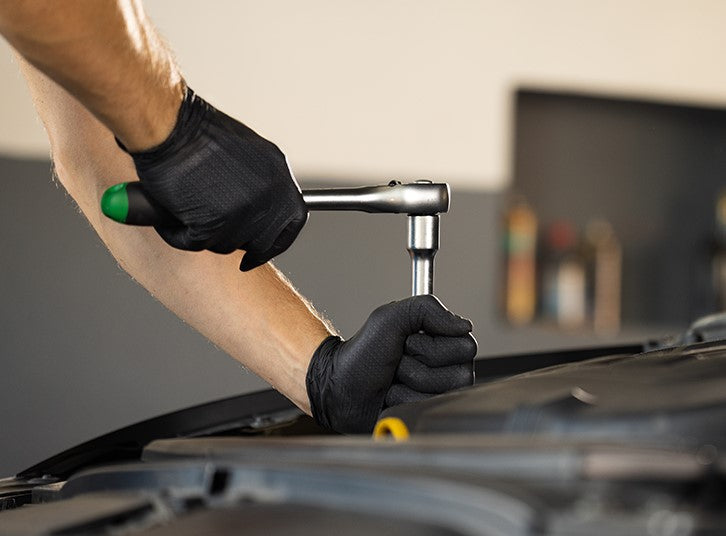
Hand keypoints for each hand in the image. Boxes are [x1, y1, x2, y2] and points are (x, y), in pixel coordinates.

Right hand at [118, 87, 307, 270]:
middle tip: (212, 229)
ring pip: (227, 245)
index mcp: (278, 175)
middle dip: (236, 240)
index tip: (260, 250)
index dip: (277, 240)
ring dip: (204, 235)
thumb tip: (258, 209)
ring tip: (186, 206)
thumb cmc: (196, 132)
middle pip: (261, 241)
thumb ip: (260, 182)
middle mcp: (267, 196)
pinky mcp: (213, 224)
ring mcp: (243, 212)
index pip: (293, 219)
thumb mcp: (247, 151)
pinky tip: (170, 213)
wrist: (168, 126)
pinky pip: (195, 243)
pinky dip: (177, 233)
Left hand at [306, 295, 476, 432]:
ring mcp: (436, 395)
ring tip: (391, 380)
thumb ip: (427, 308)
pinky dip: (401, 402)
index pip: (466, 346)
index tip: (408, 341)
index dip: (432, 345)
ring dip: (407, 385)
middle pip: (458, 373)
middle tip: (396, 362)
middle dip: (418, 366)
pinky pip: (426, 411)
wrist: (338, 385)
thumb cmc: (362, 352)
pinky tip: (389, 397)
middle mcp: (445, 369)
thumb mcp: (390, 317)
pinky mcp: (423, 415)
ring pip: (440, 394)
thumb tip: (464, 325)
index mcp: (442, 342)